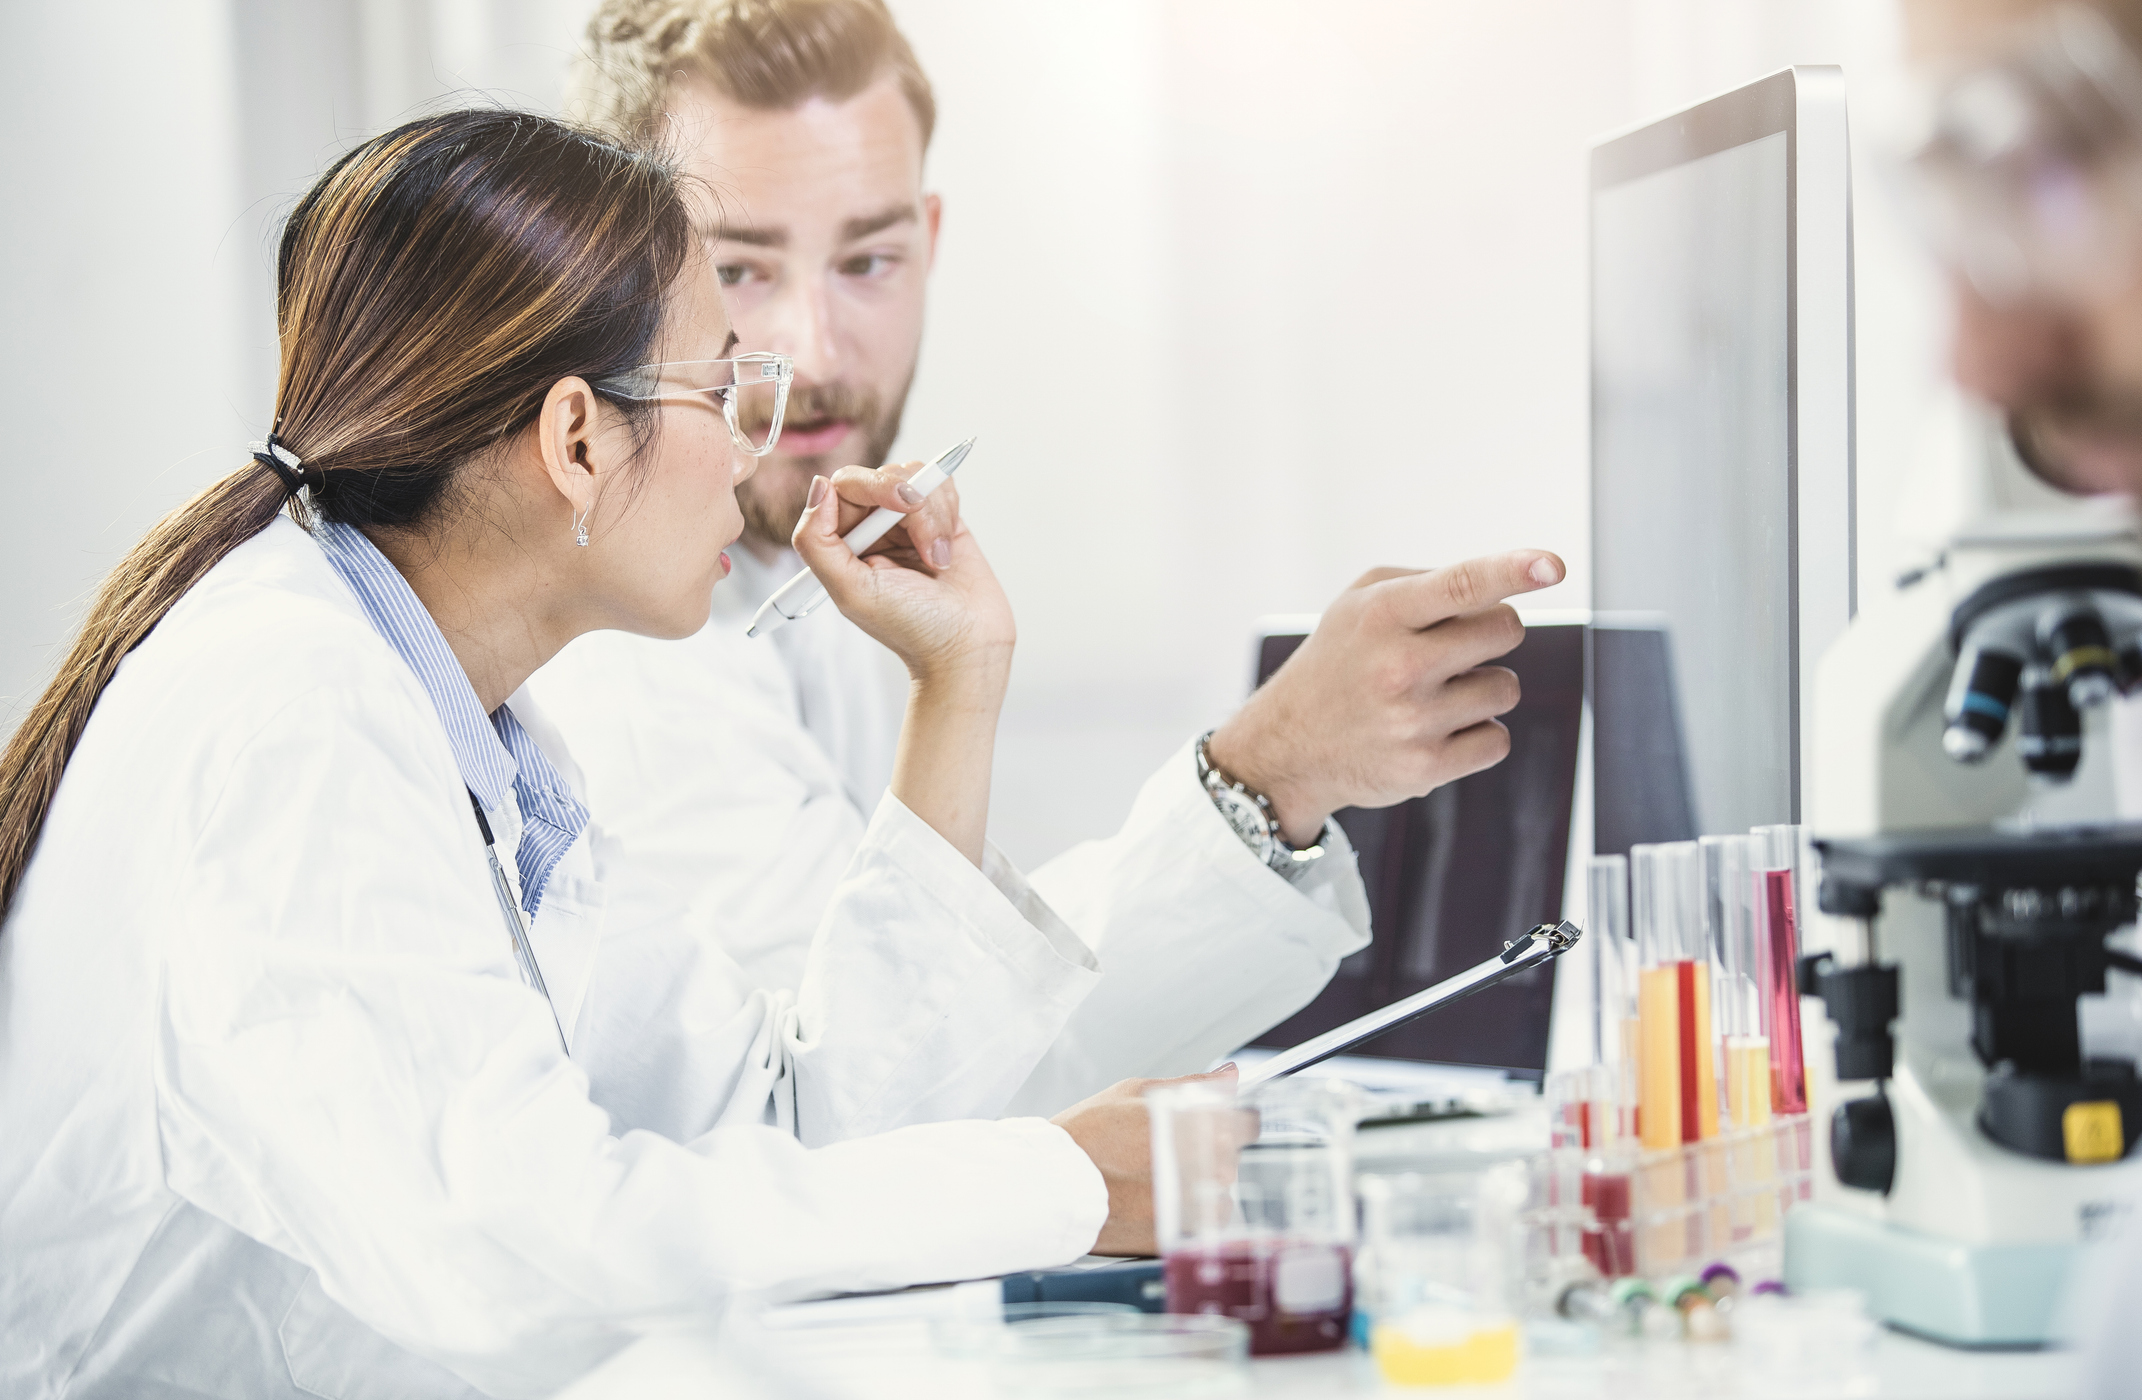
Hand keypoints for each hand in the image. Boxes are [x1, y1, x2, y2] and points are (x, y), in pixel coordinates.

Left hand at [790, 462, 1015, 688]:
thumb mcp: (851, 591)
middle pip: (883, 475)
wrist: (968, 647)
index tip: (901, 503)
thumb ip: (817, 541)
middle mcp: (872, 529)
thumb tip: (818, 486)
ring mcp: (907, 523)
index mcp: (843, 543)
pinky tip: (947, 551)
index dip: (873, 485)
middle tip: (927, 538)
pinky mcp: (942, 520)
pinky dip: (948, 512)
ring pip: (916, 477)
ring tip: (938, 560)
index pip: (845, 486)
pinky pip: (941, 486)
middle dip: (911, 501)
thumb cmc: (912, 629)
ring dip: (933, 516)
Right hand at [1050, 1063, 1239, 1256]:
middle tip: (1167, 1152)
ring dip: (1201, 1184)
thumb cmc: (1086, 1136)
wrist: (1052, 1184)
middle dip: (1208, 1153)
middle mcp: (1201, 1163)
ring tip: (1158, 1179)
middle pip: (1230, 1158)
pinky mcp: (1180, 1231)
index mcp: (1195, 1123)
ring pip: (1221, 1191)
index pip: (1246, 1124)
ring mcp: (1193, 1201)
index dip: (1232, 1123)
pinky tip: (1159, 1200)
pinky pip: (1206, 1221)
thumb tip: (1229, 1075)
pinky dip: (1191, 1212)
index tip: (1218, 1126)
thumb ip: (1190, 1084)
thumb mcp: (1134, 1092)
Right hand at [1206, 550, 1564, 844]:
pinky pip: (1497, 739)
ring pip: (1506, 688)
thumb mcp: (1358, 604)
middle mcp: (1399, 665)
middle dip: (1492, 634)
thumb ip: (1427, 583)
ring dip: (1483, 687)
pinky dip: (1478, 734)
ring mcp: (1413, 720)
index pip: (1463, 585)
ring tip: (1434, 695)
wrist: (1288, 746)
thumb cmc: (1338, 661)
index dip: (1514, 570)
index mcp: (1383, 615)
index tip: (1552, 566)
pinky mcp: (1426, 767)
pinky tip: (1438, 731)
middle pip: (1505, 631)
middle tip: (1452, 648)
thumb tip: (1503, 588)